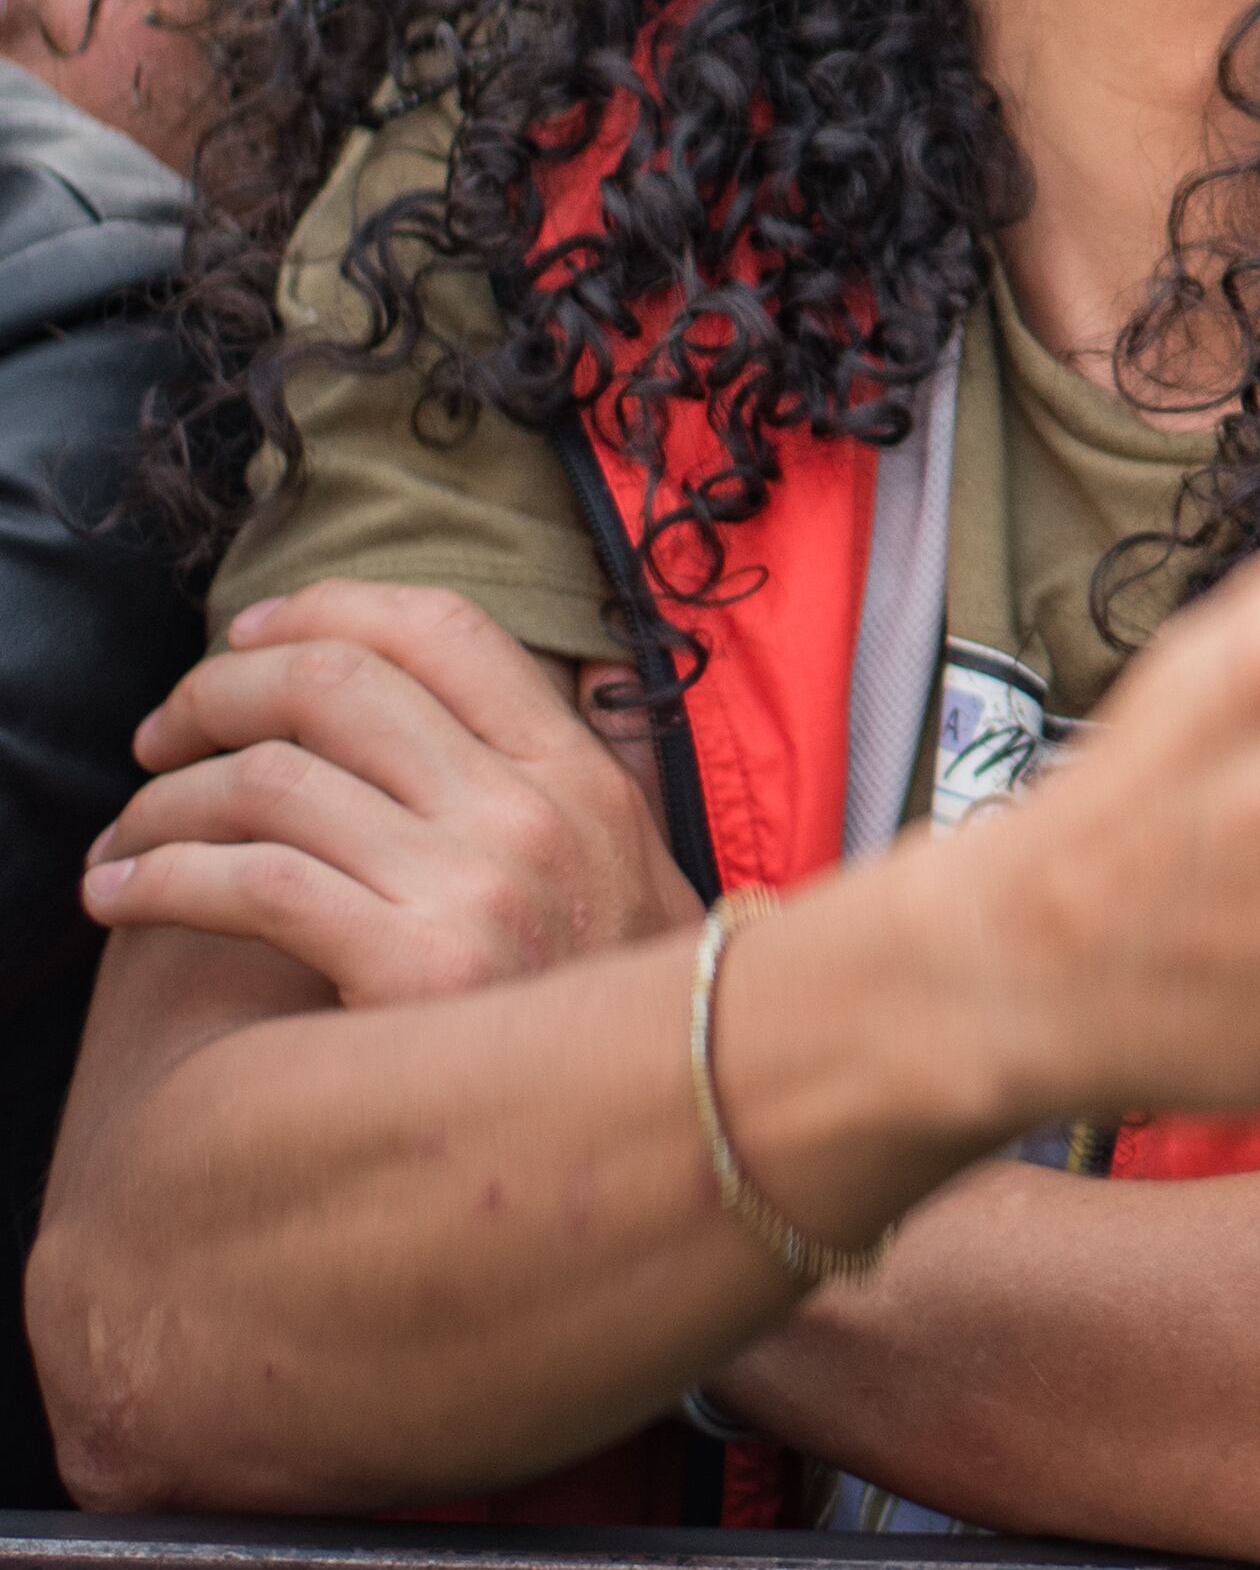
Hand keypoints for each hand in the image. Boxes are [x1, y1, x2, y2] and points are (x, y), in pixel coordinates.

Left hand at [79, 582, 700, 1000]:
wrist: (676, 1114)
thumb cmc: (613, 1006)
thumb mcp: (624, 866)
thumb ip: (545, 786)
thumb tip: (426, 718)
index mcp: (582, 771)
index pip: (444, 628)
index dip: (325, 609)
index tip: (247, 636)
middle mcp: (534, 810)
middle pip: (336, 684)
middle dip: (215, 692)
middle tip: (162, 735)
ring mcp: (479, 886)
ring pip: (271, 780)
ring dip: (164, 801)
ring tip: (126, 834)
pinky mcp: (417, 969)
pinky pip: (252, 885)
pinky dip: (158, 878)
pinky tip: (118, 896)